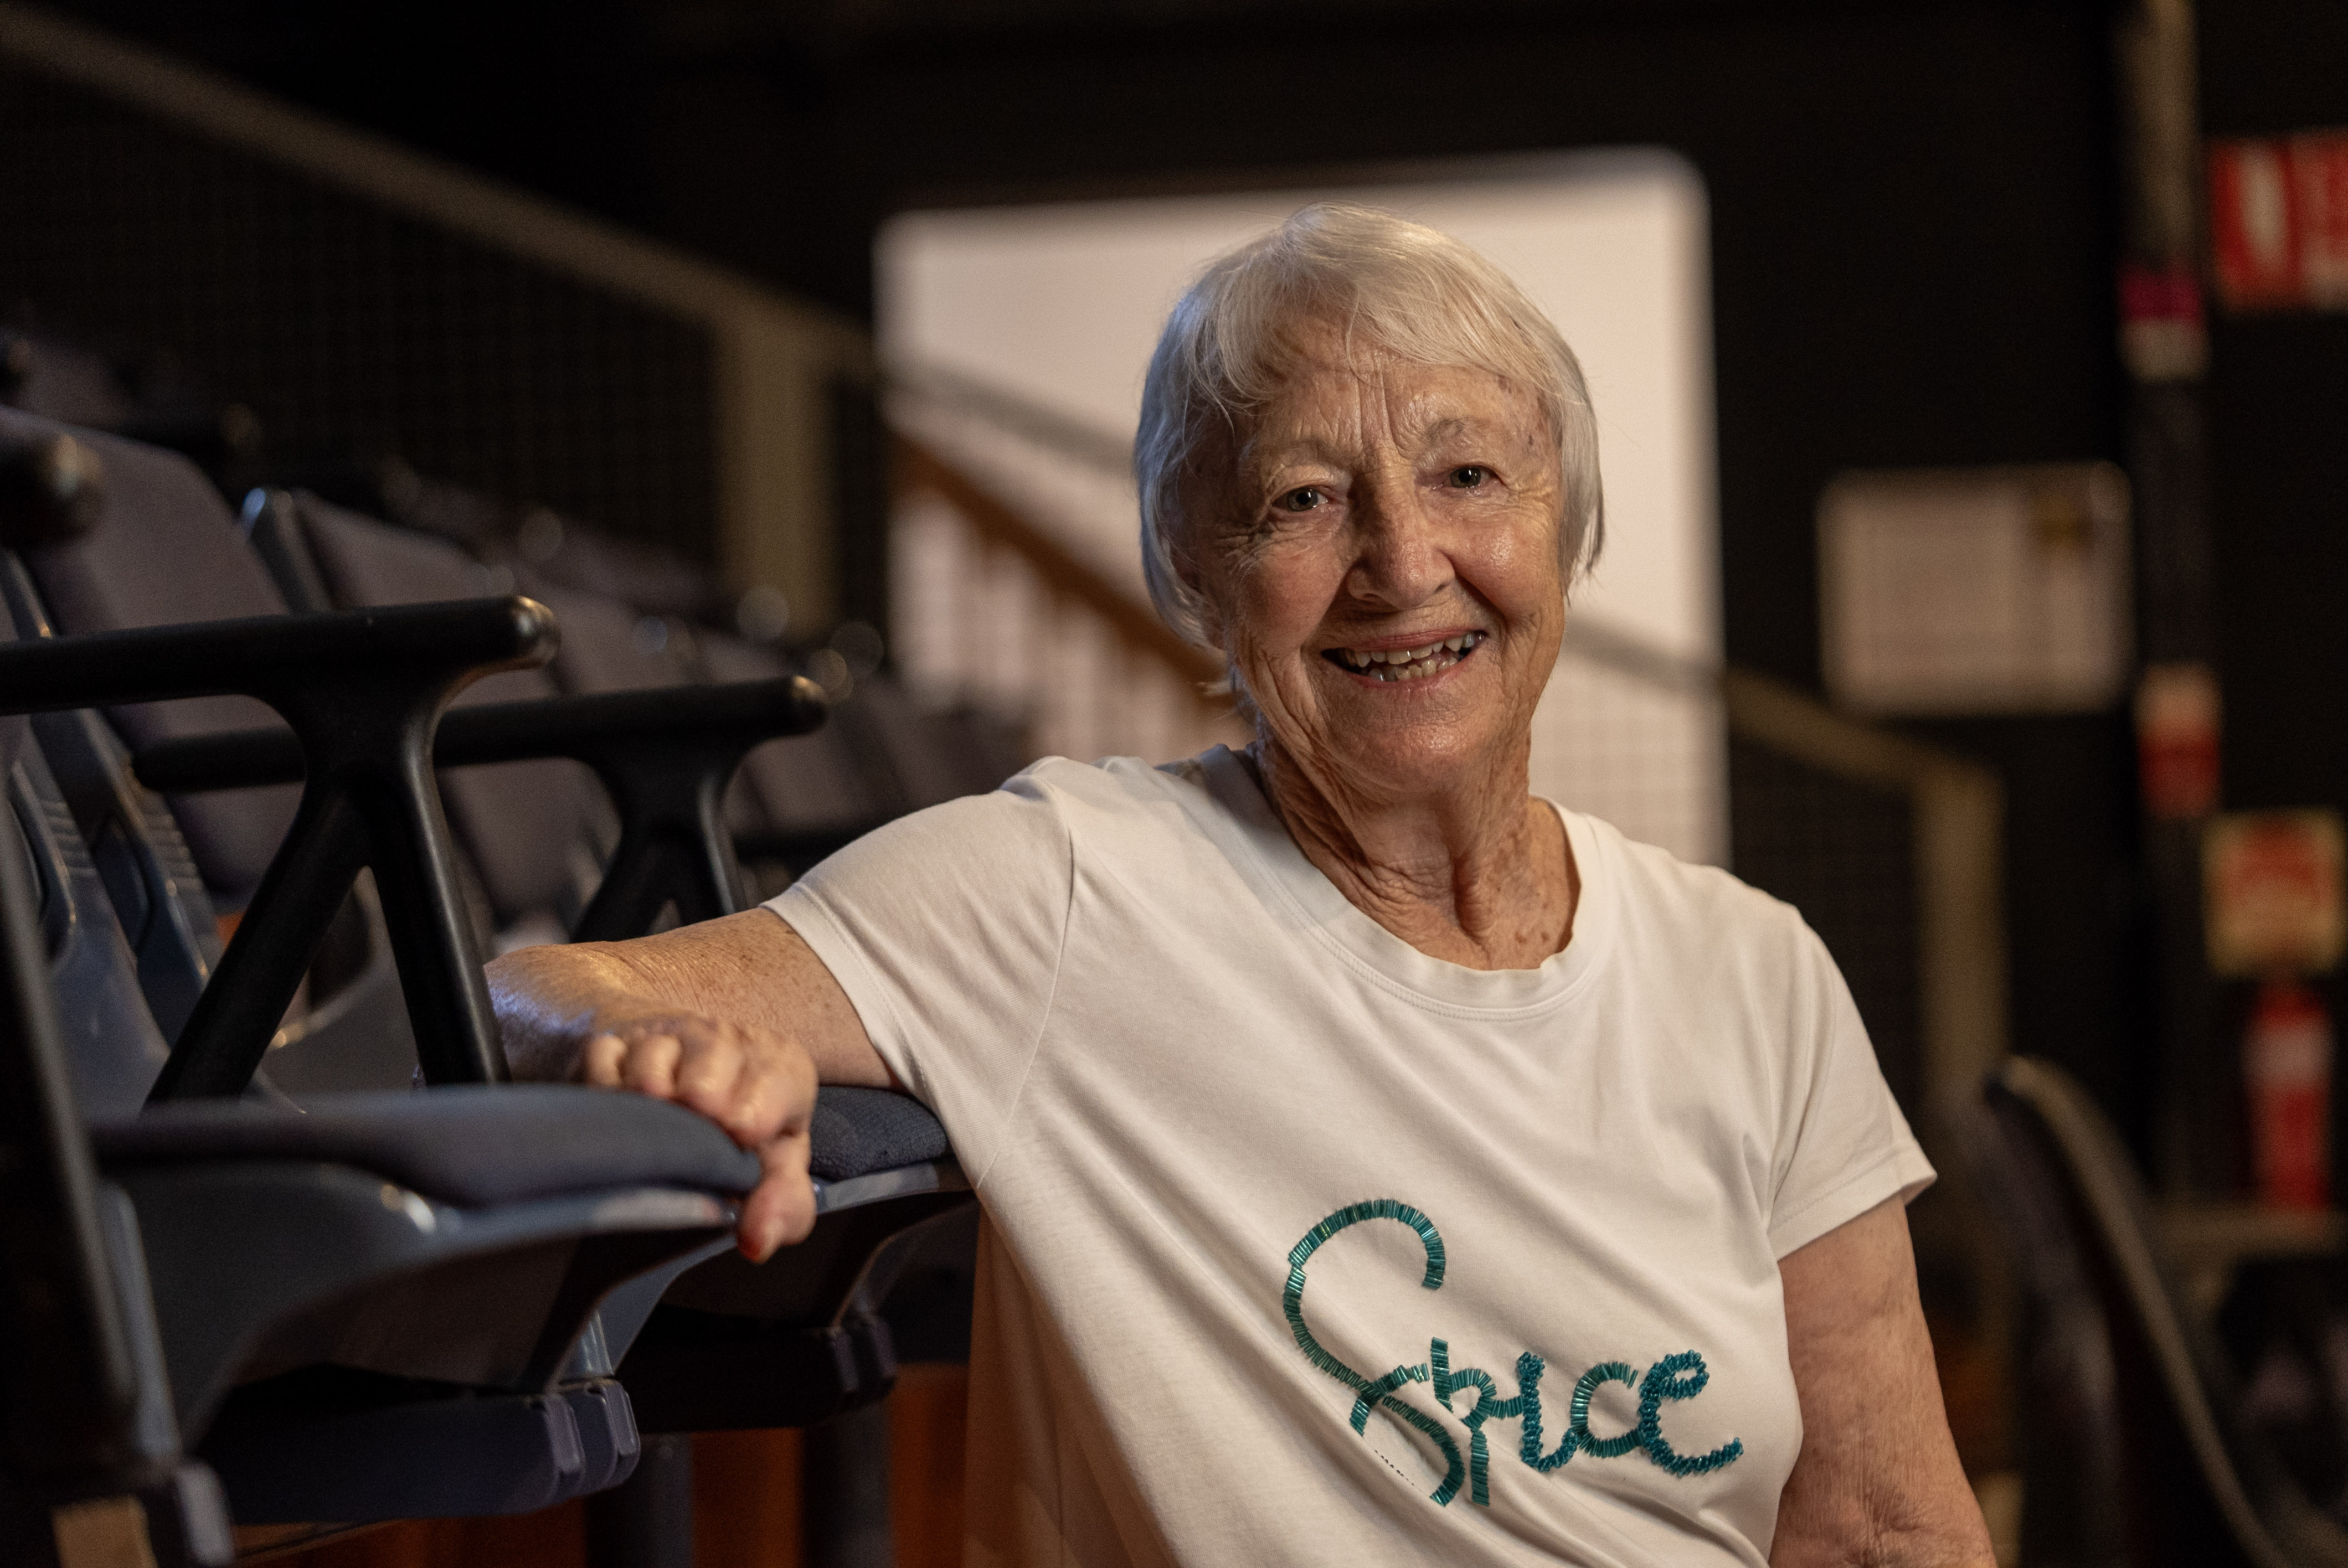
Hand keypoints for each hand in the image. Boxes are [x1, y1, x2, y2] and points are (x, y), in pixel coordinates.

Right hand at [574, 1002, 818, 1261]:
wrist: (693, 1092)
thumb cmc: (741, 1136)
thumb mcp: (776, 1169)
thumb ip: (783, 1206)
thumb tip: (757, 1241)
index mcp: (779, 1067)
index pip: (773, 1082)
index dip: (750, 1117)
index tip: (736, 1138)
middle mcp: (727, 1040)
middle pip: (708, 1072)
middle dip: (698, 1110)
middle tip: (692, 1136)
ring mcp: (668, 1036)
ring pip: (652, 1061)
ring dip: (650, 1098)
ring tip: (656, 1125)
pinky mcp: (617, 1041)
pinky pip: (604, 1057)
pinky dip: (606, 1087)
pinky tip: (620, 1108)